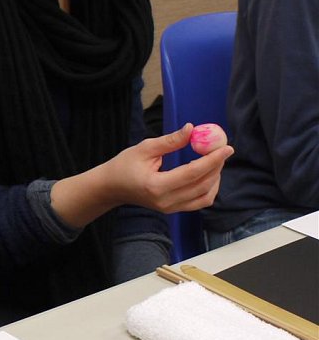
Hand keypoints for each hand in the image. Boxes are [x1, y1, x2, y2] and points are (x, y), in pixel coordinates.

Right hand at [111, 123, 233, 213]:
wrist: (112, 187)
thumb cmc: (124, 165)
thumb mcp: (144, 148)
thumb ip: (170, 141)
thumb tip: (192, 129)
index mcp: (156, 185)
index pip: (192, 173)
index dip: (212, 160)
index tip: (226, 147)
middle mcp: (166, 201)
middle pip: (202, 185)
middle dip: (216, 166)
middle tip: (221, 149)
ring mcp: (171, 208)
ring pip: (205, 196)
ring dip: (215, 178)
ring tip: (215, 161)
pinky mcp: (174, 210)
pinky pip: (200, 202)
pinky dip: (209, 188)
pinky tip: (208, 175)